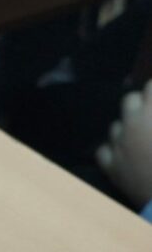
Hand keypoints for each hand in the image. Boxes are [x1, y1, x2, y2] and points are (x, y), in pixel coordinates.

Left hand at [96, 80, 151, 207]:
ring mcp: (118, 145)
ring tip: (141, 138)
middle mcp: (132, 122)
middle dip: (141, 105)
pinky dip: (113, 150)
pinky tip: (124, 154)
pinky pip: (104, 151)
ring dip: (127, 128)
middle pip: (129, 100)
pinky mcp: (110, 166)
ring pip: (116, 126)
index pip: (150, 85)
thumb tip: (151, 100)